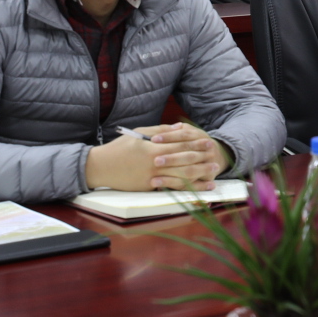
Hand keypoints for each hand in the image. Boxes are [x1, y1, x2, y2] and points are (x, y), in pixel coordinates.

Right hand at [83, 123, 229, 191]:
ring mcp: (152, 176)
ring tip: (212, 175)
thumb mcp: (140, 133)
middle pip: (184, 160)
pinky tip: (196, 189)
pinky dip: (185, 188)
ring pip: (180, 176)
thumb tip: (181, 127)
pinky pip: (171, 188)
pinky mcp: (148, 187)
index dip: (196, 143)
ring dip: (198, 175)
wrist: (101, 166)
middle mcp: (155, 163)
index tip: (209, 142)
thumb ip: (162, 130)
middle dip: (201, 159)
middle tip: (216, 158)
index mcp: (153, 147)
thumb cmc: (120, 147)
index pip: (180, 144)